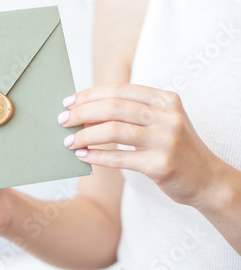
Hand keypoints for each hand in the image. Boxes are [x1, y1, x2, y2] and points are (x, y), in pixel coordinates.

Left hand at [59, 83, 219, 206]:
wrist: (207, 179)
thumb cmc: (174, 147)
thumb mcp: (160, 121)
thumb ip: (130, 113)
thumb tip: (84, 112)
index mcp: (165, 99)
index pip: (119, 90)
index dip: (89, 95)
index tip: (68, 102)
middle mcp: (168, 116)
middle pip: (113, 107)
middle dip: (82, 113)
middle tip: (62, 120)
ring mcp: (166, 140)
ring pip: (114, 131)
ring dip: (85, 135)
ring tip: (68, 141)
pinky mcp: (162, 164)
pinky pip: (120, 157)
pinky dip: (97, 156)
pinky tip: (83, 156)